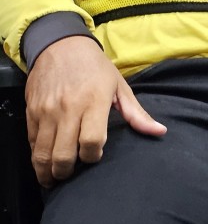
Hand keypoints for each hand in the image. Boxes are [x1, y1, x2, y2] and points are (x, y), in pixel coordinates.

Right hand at [25, 35, 165, 186]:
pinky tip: (44, 162)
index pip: (91, 141)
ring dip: (48, 172)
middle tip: (72, 174)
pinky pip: (31, 143)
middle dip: (67, 171)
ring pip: (42, 154)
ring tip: (55, 178)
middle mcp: (67, 109)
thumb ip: (136, 113)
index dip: (93, 155)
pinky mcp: (31, 112)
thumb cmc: (95, 67)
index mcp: (94, 102)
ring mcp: (46, 112)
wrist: (61, 46)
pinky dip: (36, 156)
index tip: (95, 156)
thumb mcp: (120, 86)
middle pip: (63, 154)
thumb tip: (160, 132)